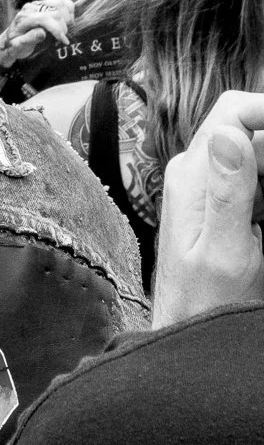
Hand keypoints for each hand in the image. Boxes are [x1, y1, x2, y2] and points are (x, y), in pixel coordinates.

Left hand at [0, 0, 73, 67]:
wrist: (9, 41)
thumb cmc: (14, 46)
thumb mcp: (18, 47)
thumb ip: (29, 39)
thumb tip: (42, 33)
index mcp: (24, 18)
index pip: (44, 18)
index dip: (57, 29)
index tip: (64, 40)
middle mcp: (31, 8)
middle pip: (55, 11)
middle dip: (62, 26)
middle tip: (62, 38)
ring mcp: (38, 4)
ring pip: (59, 2)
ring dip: (67, 16)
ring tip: (65, 29)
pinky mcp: (44, 3)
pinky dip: (68, 7)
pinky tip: (68, 18)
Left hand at [152, 91, 263, 328]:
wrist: (187, 332)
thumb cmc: (203, 304)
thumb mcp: (224, 251)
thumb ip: (228, 193)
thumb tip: (229, 134)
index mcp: (192, 177)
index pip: (234, 112)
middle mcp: (197, 173)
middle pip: (253, 131)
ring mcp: (210, 188)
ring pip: (260, 156)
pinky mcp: (226, 205)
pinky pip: (258, 181)